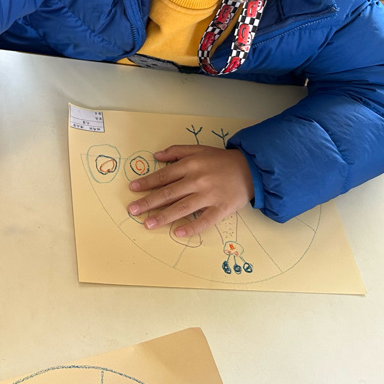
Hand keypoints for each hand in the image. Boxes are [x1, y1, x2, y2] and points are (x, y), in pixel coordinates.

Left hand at [127, 145, 253, 237]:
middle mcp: (197, 180)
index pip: (164, 176)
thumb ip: (177, 151)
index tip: (133, 189)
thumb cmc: (221, 160)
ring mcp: (209, 196)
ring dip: (164, 216)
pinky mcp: (221, 209)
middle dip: (148, 202)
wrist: (250, 169)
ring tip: (148, 223)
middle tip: (132, 210)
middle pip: (169, 193)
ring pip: (182, 208)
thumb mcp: (199, 149)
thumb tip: (156, 156)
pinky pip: (205, 220)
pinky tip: (178, 233)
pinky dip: (192, 227)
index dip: (147, 182)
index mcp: (191, 165)